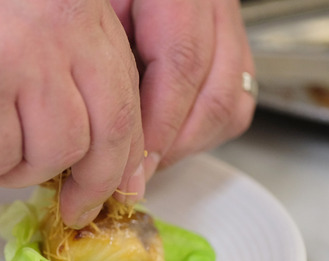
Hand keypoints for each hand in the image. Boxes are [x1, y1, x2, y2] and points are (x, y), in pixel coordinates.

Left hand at [110, 0, 255, 177]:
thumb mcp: (94, 14)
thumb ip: (100, 56)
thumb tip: (94, 127)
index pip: (181, 64)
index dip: (156, 123)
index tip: (127, 162)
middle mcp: (214, 7)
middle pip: (212, 93)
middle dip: (169, 145)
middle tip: (131, 176)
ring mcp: (228, 28)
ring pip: (229, 103)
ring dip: (185, 144)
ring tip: (143, 164)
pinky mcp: (231, 49)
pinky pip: (233, 102)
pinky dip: (200, 133)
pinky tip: (164, 143)